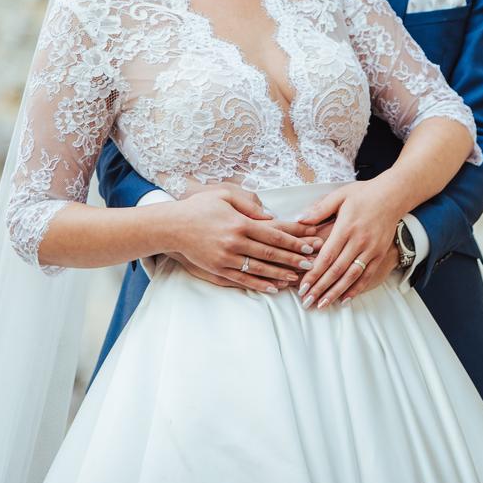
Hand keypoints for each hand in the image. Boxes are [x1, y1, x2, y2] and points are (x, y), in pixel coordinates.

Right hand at [163, 182, 325, 292]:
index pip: (273, 234)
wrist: (171, 226)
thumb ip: (249, 204)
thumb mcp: (224, 195)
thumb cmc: (199, 207)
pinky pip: (242, 279)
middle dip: (293, 260)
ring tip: (296, 278)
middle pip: (270, 253)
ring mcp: (225, 258)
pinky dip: (259, 283)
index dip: (294, 242)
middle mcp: (234, 242)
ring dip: (280, 274)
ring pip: (259, 269)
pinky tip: (272, 287)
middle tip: (311, 265)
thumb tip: (270, 216)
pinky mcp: (217, 269)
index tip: (310, 246)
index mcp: (239, 223)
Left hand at [296, 180, 404, 307]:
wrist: (393, 195)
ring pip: (351, 276)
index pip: (327, 256)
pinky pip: (367, 275)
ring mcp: (371, 249)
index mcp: (346, 227)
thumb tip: (299, 220)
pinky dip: (356, 289)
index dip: (314, 274)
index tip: (302, 287)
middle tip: (307, 302)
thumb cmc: (364, 194)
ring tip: (322, 305)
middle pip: (337, 270)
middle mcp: (359, 241)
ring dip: (336, 292)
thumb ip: (319, 209)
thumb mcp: (340, 195)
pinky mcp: (380, 254)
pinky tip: (345, 300)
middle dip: (320, 288)